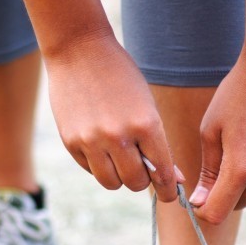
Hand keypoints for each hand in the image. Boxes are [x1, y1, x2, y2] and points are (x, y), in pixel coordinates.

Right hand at [47, 33, 183, 201]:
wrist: (78, 50)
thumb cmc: (120, 76)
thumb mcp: (146, 106)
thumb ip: (158, 143)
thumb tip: (174, 179)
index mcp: (146, 124)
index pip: (162, 172)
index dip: (169, 189)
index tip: (171, 194)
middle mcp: (118, 136)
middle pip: (135, 183)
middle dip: (142, 180)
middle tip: (142, 170)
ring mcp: (91, 141)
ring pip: (111, 182)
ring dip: (119, 177)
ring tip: (120, 159)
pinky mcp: (71, 142)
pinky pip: (90, 170)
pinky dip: (98, 165)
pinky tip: (100, 145)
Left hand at [190, 50, 245, 223]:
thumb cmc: (236, 95)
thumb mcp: (211, 131)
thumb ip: (207, 171)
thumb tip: (200, 203)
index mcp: (241, 167)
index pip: (218, 212)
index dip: (205, 210)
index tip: (201, 198)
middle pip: (241, 203)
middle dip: (226, 193)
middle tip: (221, 165)